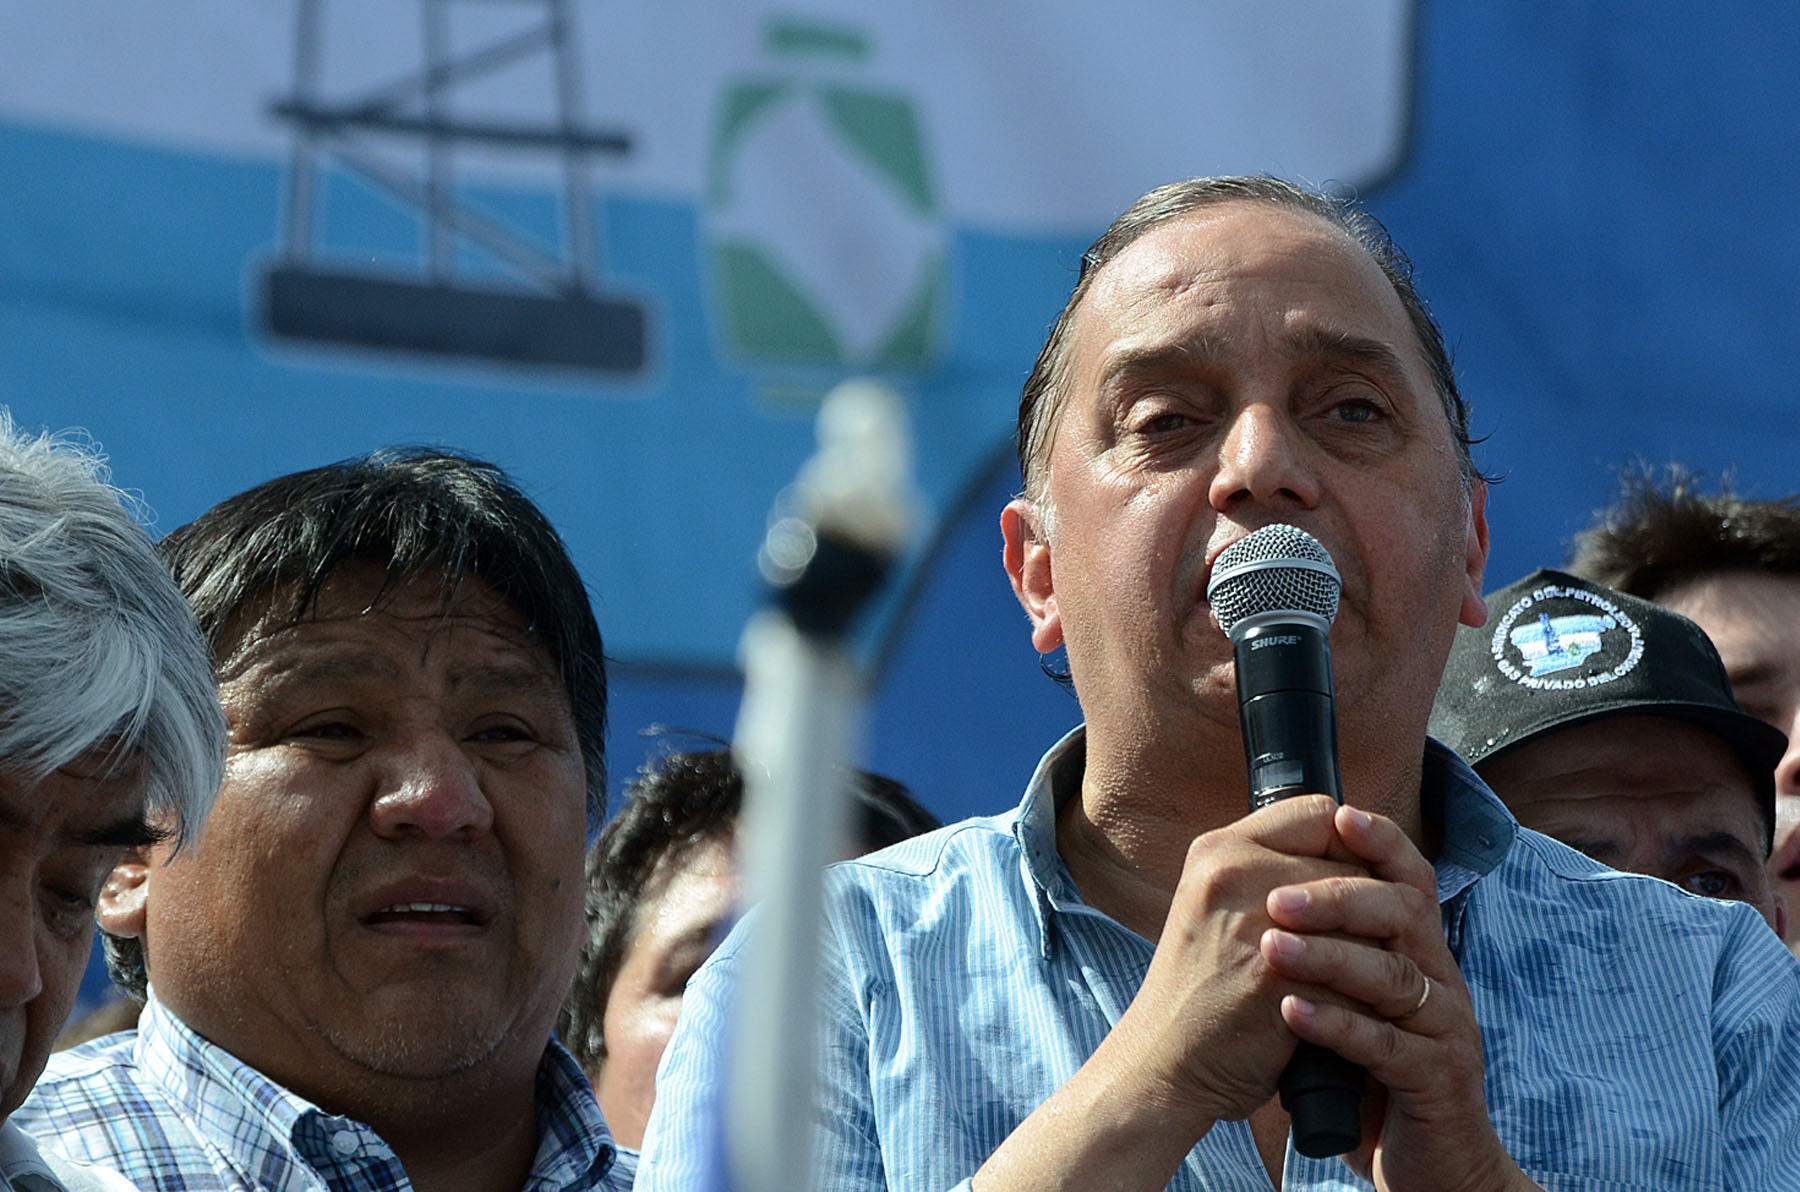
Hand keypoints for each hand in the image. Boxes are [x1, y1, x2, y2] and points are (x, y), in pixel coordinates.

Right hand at [1112, 794, 1372, 1128]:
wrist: (1164, 1062)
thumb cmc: (1198, 988)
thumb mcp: (1215, 907)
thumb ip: (1268, 872)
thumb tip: (1351, 856)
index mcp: (1218, 849)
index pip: (1319, 811)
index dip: (1350, 844)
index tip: (1357, 881)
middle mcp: (1233, 872)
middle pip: (1350, 863)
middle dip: (1368, 905)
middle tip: (1369, 940)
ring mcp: (1257, 921)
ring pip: (1362, 914)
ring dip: (1374, 948)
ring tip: (1367, 976)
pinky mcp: (1282, 975)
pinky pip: (1359, 967)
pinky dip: (1366, 992)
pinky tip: (1357, 1009)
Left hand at [1259, 804, 1541, 1191]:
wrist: (1428, 1166)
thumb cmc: (1376, 1077)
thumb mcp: (1356, 1001)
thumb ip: (1334, 950)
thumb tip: (1270, 886)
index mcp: (1421, 954)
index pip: (1409, 879)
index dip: (1381, 843)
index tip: (1339, 813)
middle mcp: (1442, 982)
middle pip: (1404, 914)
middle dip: (1340, 898)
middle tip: (1279, 899)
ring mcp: (1445, 1031)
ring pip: (1395, 977)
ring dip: (1330, 958)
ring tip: (1272, 948)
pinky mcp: (1437, 1081)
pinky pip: (1388, 1046)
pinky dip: (1337, 1025)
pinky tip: (1292, 1012)